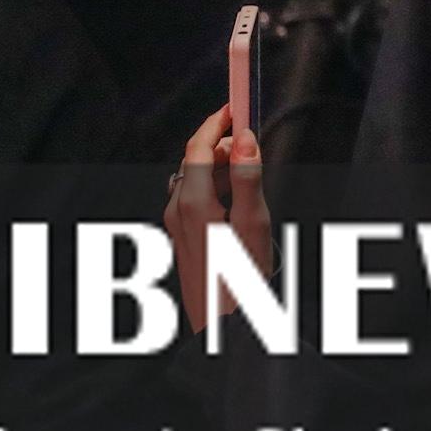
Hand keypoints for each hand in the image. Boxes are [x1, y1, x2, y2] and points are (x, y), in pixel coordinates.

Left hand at [162, 106, 269, 328]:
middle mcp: (178, 210)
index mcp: (194, 203)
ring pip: (196, 178)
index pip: (200, 146)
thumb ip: (249, 179)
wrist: (223, 327)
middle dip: (223, 142)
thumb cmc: (241, 281)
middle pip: (196, 160)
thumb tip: (246, 140)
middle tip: (252, 137)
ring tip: (251, 175)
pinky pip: (194, 197)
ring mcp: (176, 224)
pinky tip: (237, 201)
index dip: (218, 120)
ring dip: (221, 166)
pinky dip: (215, 186)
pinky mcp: (181, 236)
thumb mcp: (254, 226)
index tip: (237, 104)